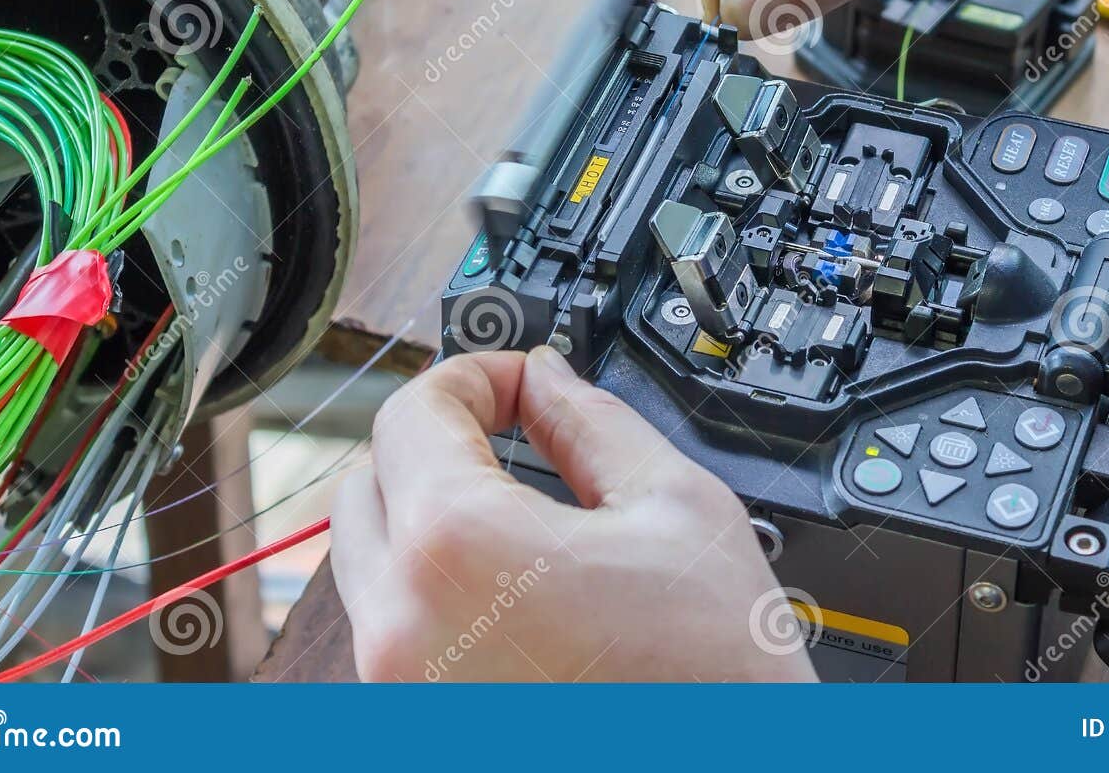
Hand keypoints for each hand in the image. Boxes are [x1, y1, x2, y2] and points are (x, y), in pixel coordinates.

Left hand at [331, 346, 817, 681]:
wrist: (739, 772)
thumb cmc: (719, 681)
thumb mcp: (675, 506)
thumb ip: (590, 422)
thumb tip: (547, 381)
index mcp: (458, 551)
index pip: (411, 414)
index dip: (471, 376)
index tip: (514, 382)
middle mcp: (402, 629)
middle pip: (369, 481)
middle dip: (436, 441)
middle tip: (510, 432)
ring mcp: (400, 692)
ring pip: (370, 561)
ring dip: (427, 516)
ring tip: (518, 513)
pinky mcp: (416, 727)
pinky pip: (392, 632)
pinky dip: (432, 591)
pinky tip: (509, 588)